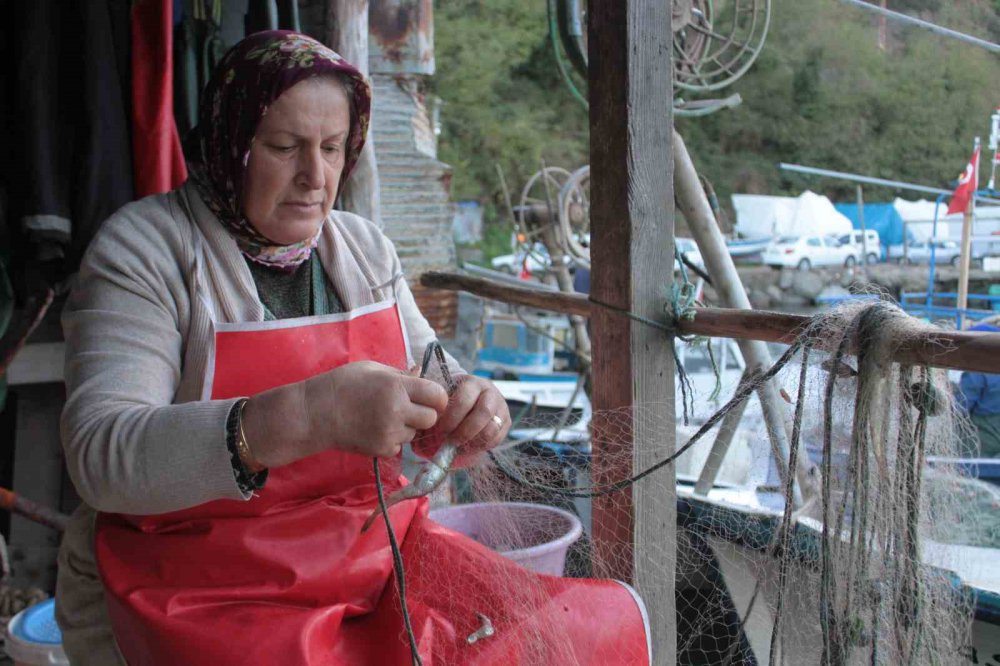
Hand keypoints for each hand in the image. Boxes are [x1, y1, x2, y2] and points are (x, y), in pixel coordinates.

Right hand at [244, 361, 448, 467]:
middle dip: (424, 414)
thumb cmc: (342, 384)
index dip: (437, 397)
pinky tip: (374, 429)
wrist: (315, 413)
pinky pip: (399, 446)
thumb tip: (421, 372)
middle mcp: (397, 410)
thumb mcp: (372, 369)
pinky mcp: (381, 450)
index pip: (437, 395)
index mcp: (396, 385)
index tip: (431, 398)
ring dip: (407, 427)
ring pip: (415, 433)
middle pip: (431, 418)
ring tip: (384, 417)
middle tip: (409, 409)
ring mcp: (389, 432)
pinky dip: (392, 440)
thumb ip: (400, 374)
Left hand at [414, 375, 509, 464]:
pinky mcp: (506, 421)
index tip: (441, 429)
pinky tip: (471, 445)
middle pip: (483, 413)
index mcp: (471, 382)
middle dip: (465, 430)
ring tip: (461, 445)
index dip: (452, 417)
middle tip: (452, 441)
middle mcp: (489, 391)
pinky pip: (498, 437)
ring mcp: (501, 406)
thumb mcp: (441, 395)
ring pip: (492, 427)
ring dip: (474, 440)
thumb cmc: (450, 401)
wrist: (470, 401)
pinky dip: (484, 445)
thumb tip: (420, 405)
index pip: (465, 399)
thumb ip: (431, 400)